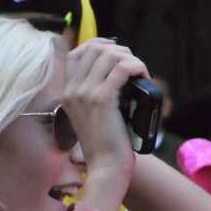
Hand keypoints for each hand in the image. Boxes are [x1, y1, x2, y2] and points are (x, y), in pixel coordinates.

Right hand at [64, 39, 148, 176]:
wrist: (105, 165)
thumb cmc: (105, 142)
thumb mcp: (92, 113)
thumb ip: (95, 92)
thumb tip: (117, 68)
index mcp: (66, 93)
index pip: (77, 53)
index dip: (99, 45)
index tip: (116, 51)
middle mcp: (71, 91)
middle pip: (95, 49)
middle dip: (120, 51)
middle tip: (134, 66)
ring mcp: (84, 94)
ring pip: (110, 55)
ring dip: (131, 59)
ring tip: (140, 73)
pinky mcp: (101, 100)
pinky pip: (123, 68)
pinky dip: (138, 67)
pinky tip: (144, 77)